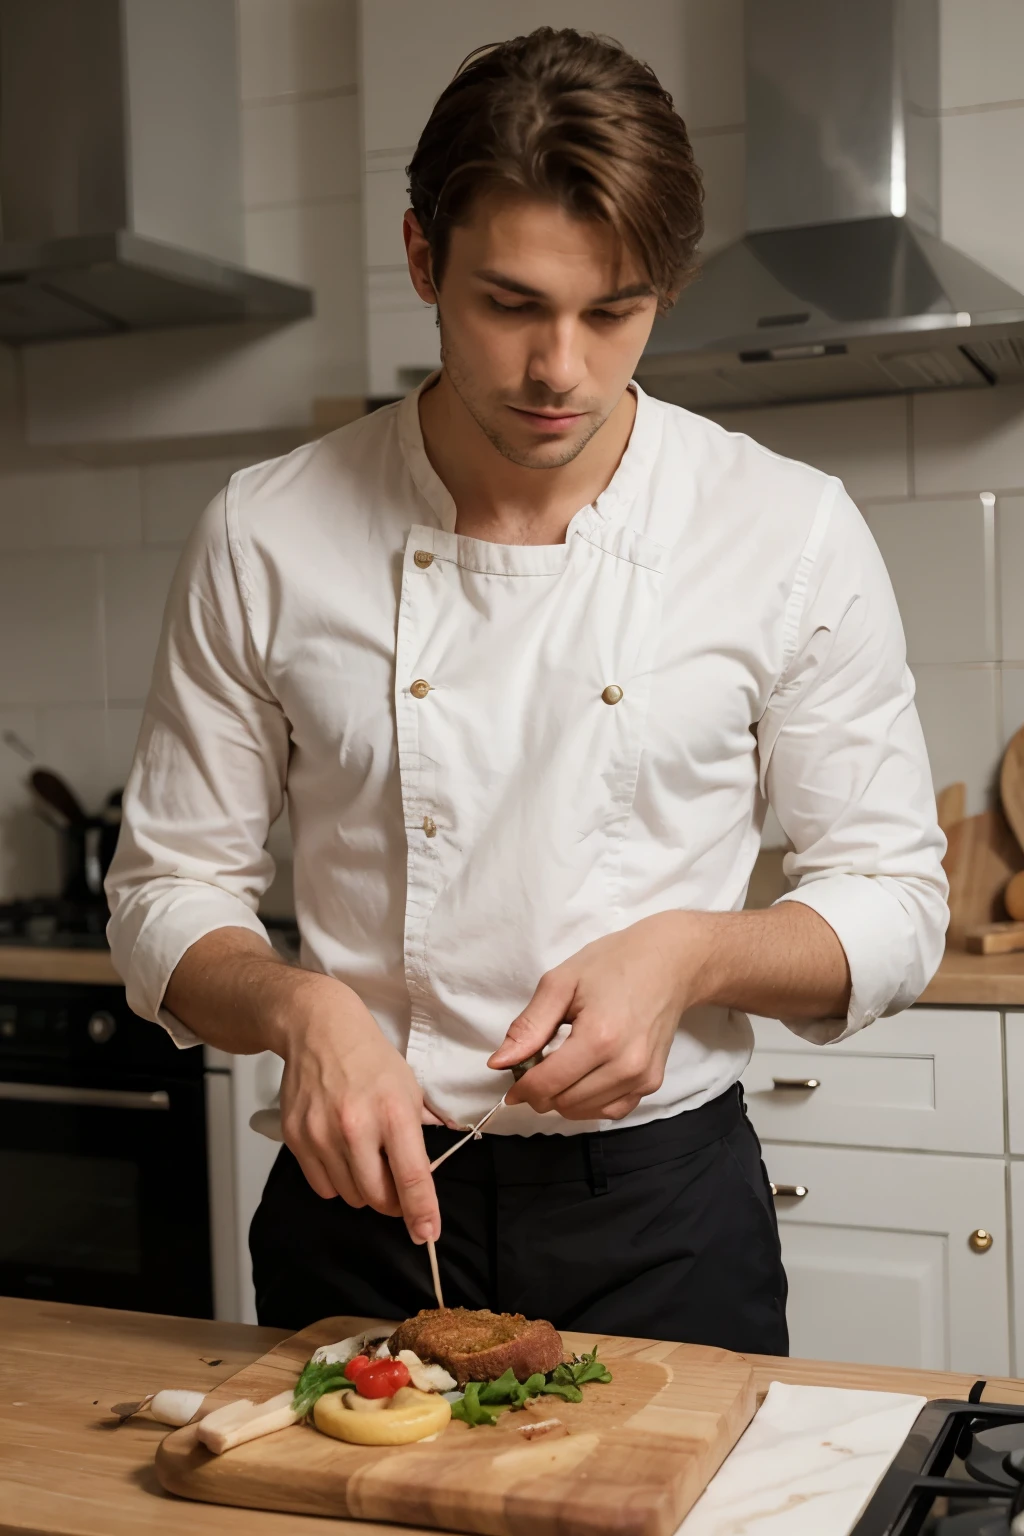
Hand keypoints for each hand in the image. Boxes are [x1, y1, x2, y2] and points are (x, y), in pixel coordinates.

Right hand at [274, 974, 444, 1242]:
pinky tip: (341, 1154)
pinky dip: (336, 1181)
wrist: (319, 1029)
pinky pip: (322, 1185)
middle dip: (392, 1201)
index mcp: (393, 1111)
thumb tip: (429, 1171)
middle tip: (395, 1184)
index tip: (427, 1234)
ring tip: (365, 1157)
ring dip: (363, 1189)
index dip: (422, 1212)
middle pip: (378, 1196)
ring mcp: (322, 1133)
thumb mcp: (409, 1086)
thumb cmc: (368, 1056)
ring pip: (349, 1195)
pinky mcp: (297, 1137)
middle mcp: (356, 1125)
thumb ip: (421, 1129)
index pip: (412, 1177)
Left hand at [488, 912, 702, 1120]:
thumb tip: (499, 1063)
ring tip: (562, 1065)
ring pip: (584, 1112)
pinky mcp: (652, 1084)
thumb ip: (529, 1026)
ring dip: (564, 1097)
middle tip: (538, 1062)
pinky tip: (584, 1078)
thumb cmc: (613, 964)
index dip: (521, 1087)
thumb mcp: (561, 982)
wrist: (669, 963)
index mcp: (599, 1037)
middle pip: (563, 1103)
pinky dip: (589, 1102)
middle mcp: (625, 1065)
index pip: (547, 1084)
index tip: (511, 1079)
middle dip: (541, 1090)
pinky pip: (610, 1110)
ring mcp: (642, 1078)